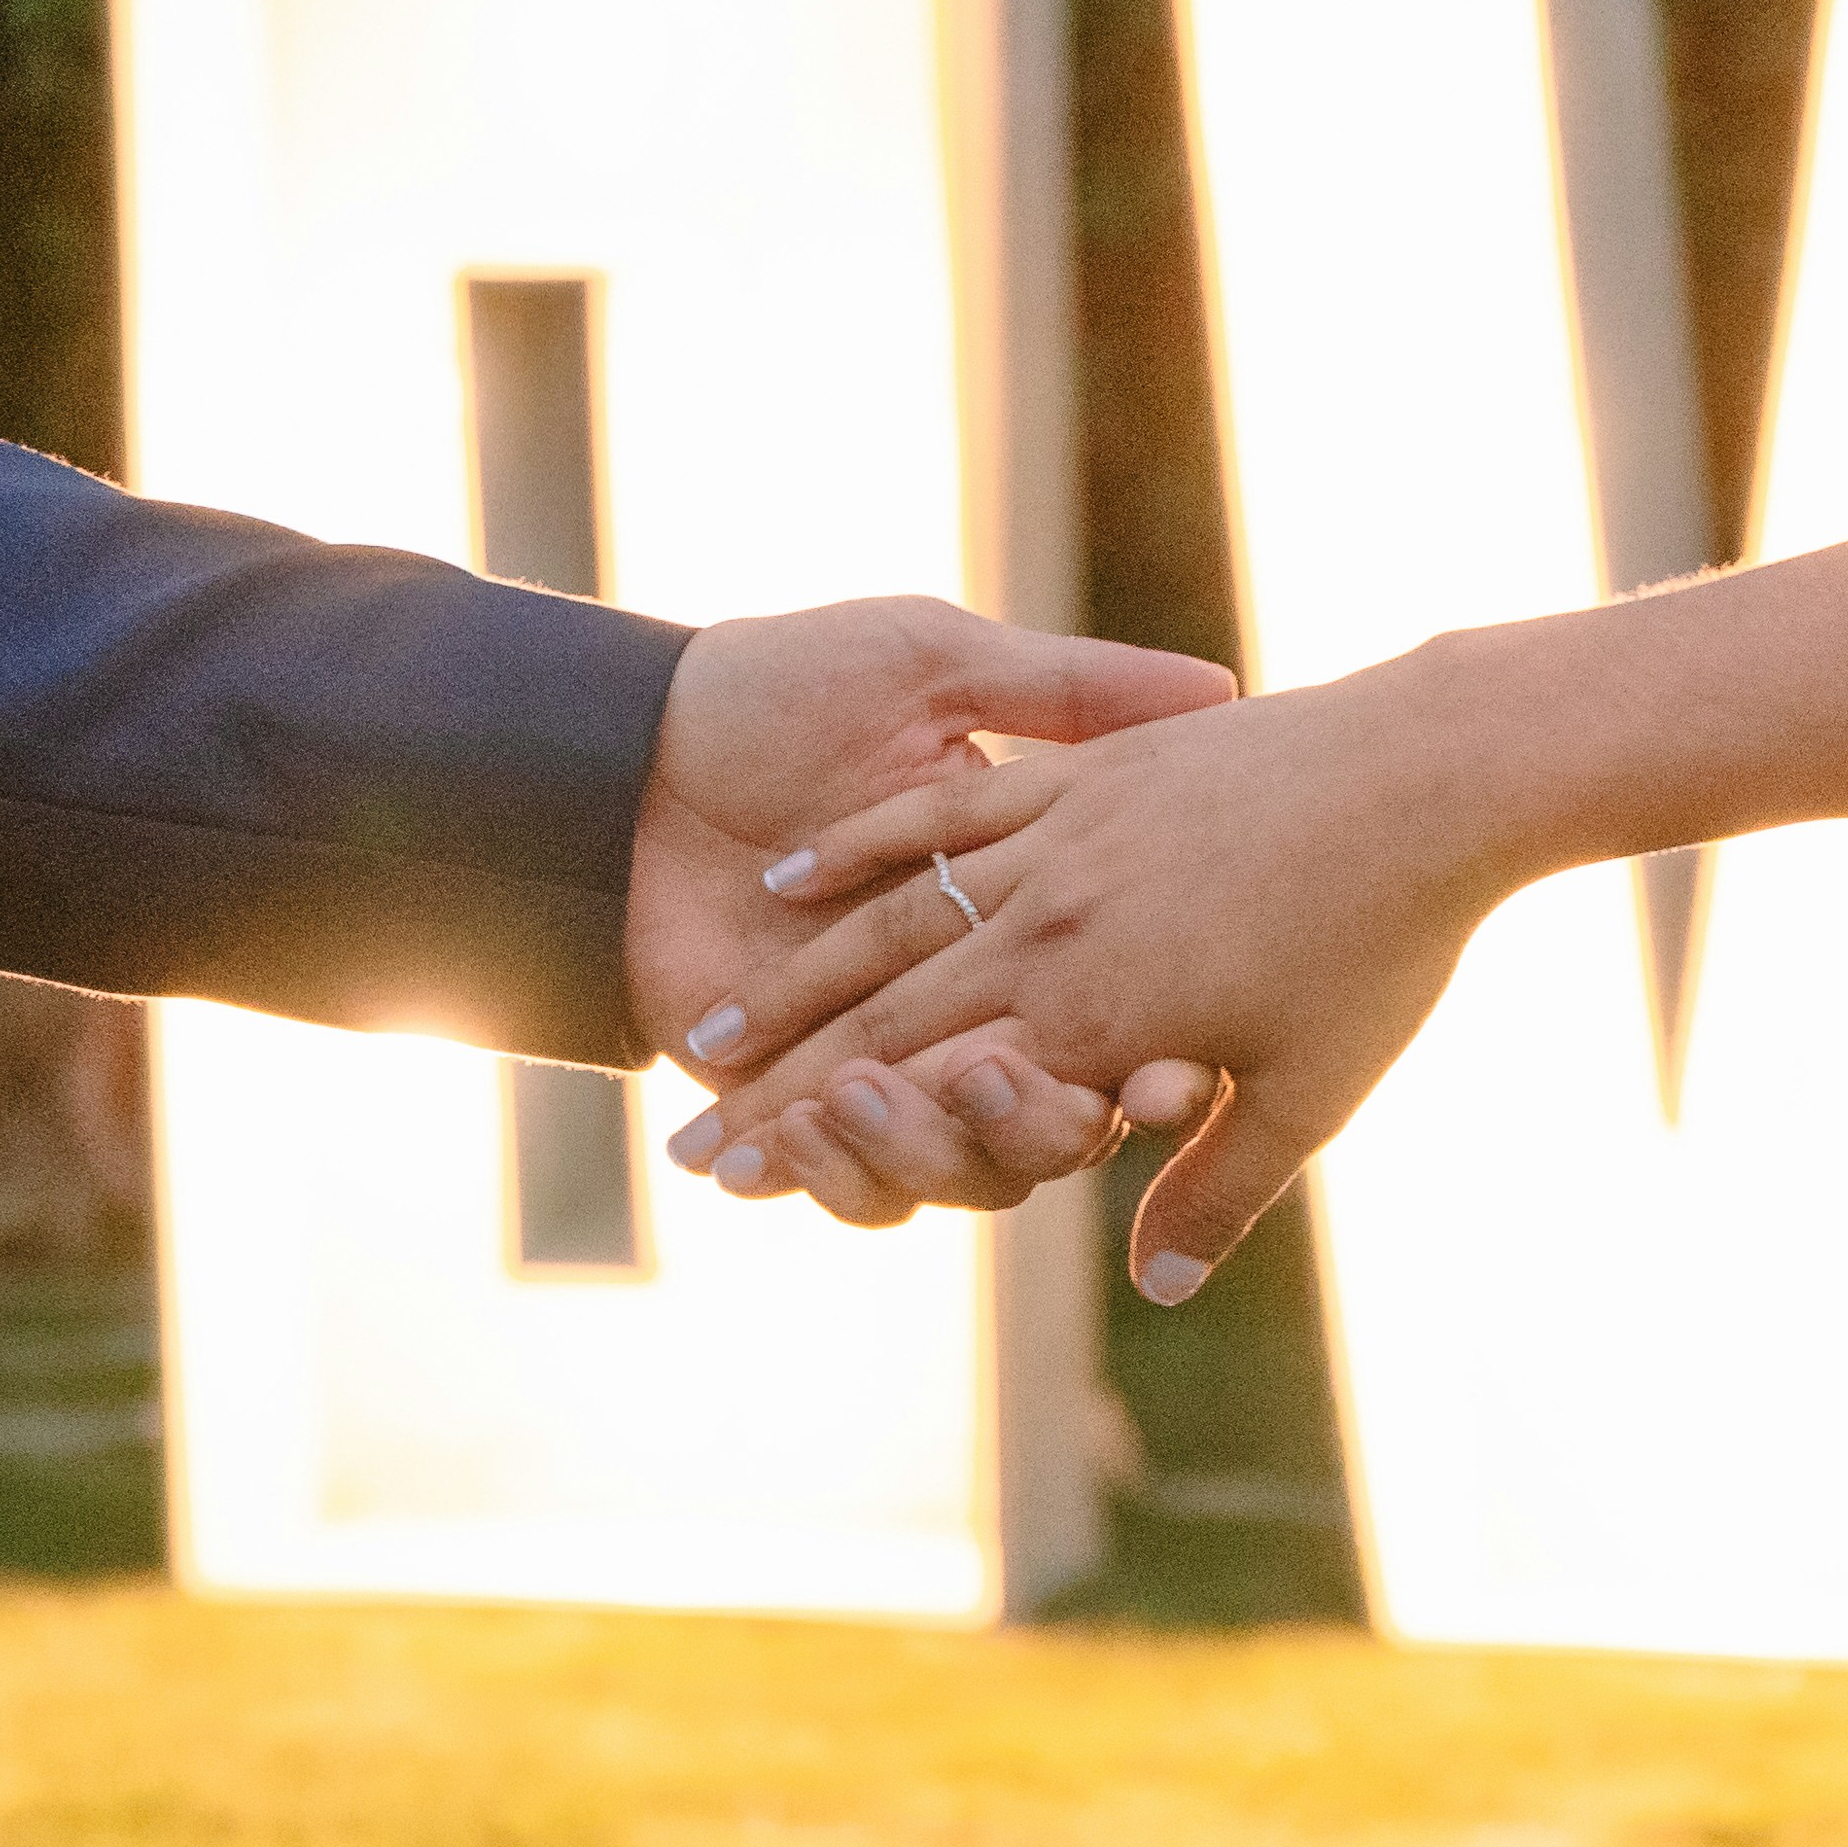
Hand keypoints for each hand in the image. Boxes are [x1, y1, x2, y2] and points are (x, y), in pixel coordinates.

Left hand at [624, 597, 1232, 1216]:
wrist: (631, 742)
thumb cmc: (779, 689)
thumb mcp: (934, 663)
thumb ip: (1067, 688)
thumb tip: (1217, 683)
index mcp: (1025, 917)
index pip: (1127, 1019)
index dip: (1161, 1064)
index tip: (1174, 1078)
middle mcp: (974, 1007)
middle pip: (1051, 1118)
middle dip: (1044, 1122)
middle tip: (1017, 1089)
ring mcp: (888, 1066)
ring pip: (960, 1168)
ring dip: (928, 1147)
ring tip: (869, 1091)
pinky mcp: (801, 1106)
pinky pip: (857, 1183)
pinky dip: (843, 1171)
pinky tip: (807, 1124)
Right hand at [669, 667, 1523, 1294]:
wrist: (1431, 768)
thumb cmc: (1384, 943)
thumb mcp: (1311, 1089)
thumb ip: (1219, 1188)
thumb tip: (1155, 1288)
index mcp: (1099, 1017)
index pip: (932, 1097)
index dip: (831, 1144)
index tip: (744, 1185)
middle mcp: (1056, 930)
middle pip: (884, 1021)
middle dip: (781, 1088)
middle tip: (691, 1138)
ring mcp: (1061, 842)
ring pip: (893, 924)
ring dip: (796, 985)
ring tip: (718, 1031)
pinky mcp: (1087, 776)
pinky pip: (947, 817)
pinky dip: (864, 852)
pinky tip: (796, 880)